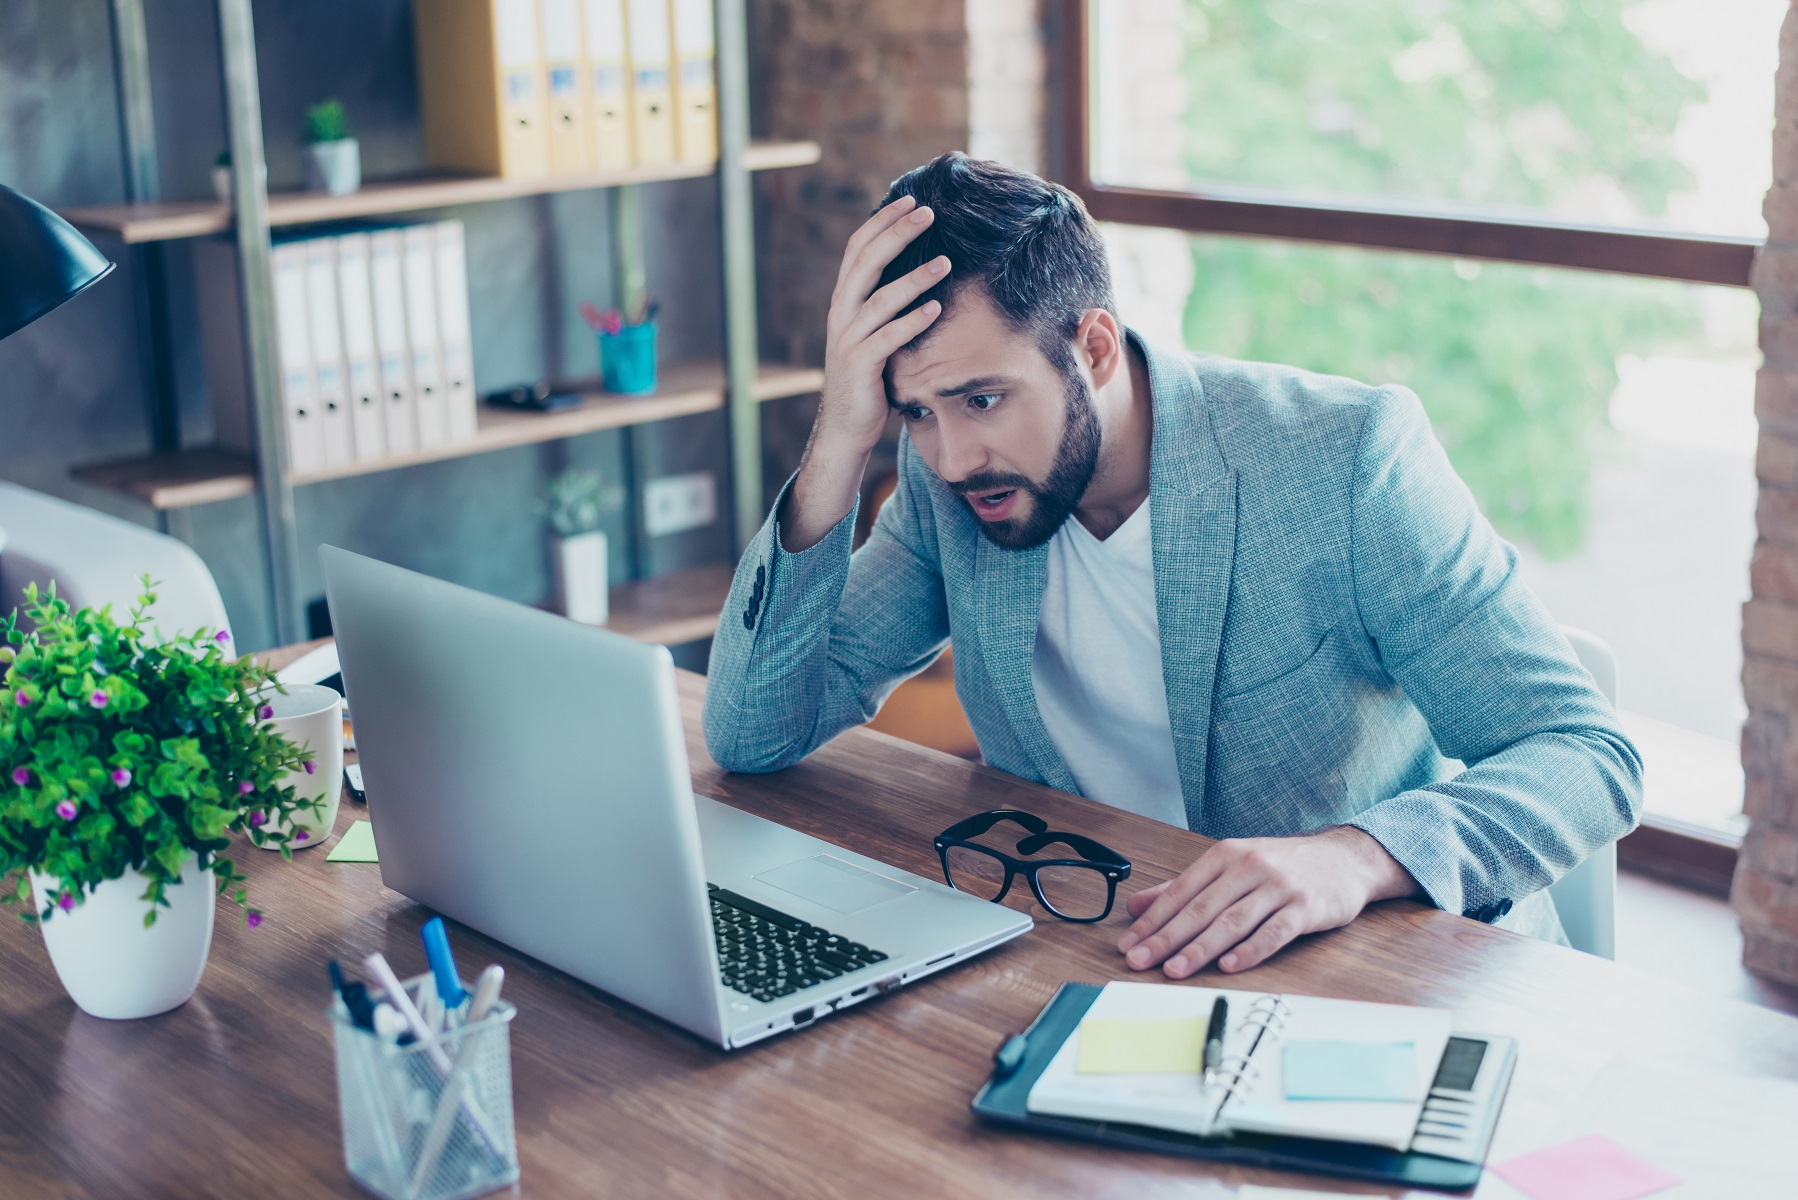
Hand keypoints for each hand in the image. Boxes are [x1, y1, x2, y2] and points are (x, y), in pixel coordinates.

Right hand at [781, 195, 951, 551]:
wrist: (846, 426)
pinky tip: (936, 308)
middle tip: (928, 213)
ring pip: (879, 299)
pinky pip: (888, 338)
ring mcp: (849, 340)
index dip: (882, 222)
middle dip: (896, 234)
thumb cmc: (868, 379)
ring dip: (913, 278)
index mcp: (844, 301)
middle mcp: (841, 314)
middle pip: (865, 262)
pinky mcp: (860, 366)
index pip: (858, 249)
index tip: (910, 200)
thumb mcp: (874, 333)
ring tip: (945, 261)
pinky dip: (911, 321)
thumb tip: (919, 273)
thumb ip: (885, 304)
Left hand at [1115, 826, 1418, 978]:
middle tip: (1140, 960)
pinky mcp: (1305, 908)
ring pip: (1232, 921)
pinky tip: (1229, 965)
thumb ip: (1184, 887)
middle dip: (1167, 937)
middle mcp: (1249, 867)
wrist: (1345, 858)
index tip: (1129, 943)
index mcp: (1226, 855)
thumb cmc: (1282, 866)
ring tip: (1175, 970)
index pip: (1181, 891)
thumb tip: (1136, 906)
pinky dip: (1250, 950)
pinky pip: (1273, 932)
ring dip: (1201, 948)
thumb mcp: (1231, 865)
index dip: (1153, 920)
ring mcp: (1278, 887)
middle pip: (1201, 908)